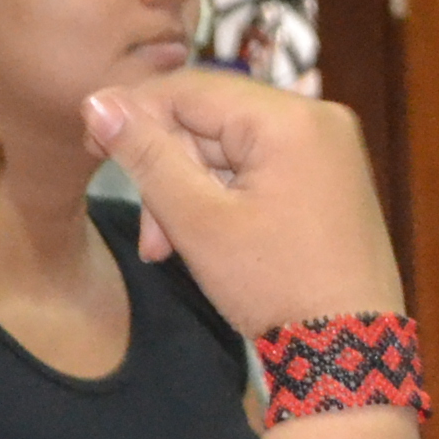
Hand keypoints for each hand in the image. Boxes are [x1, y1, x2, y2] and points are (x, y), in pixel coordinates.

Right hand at [85, 71, 405, 333]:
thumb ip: (146, 156)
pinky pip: (262, 167)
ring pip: (232, 149)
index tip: (89, 145)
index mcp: (291, 118)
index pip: (191, 89)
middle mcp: (319, 118)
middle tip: (152, 238)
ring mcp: (330, 148)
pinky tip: (202, 240)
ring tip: (170, 249)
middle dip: (170, 173)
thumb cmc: (274, 285)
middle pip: (212, 120)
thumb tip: (97, 100)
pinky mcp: (330, 177)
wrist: (350, 349)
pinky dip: (225, 198)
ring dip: (192, 192)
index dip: (134, 113)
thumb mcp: (198, 221)